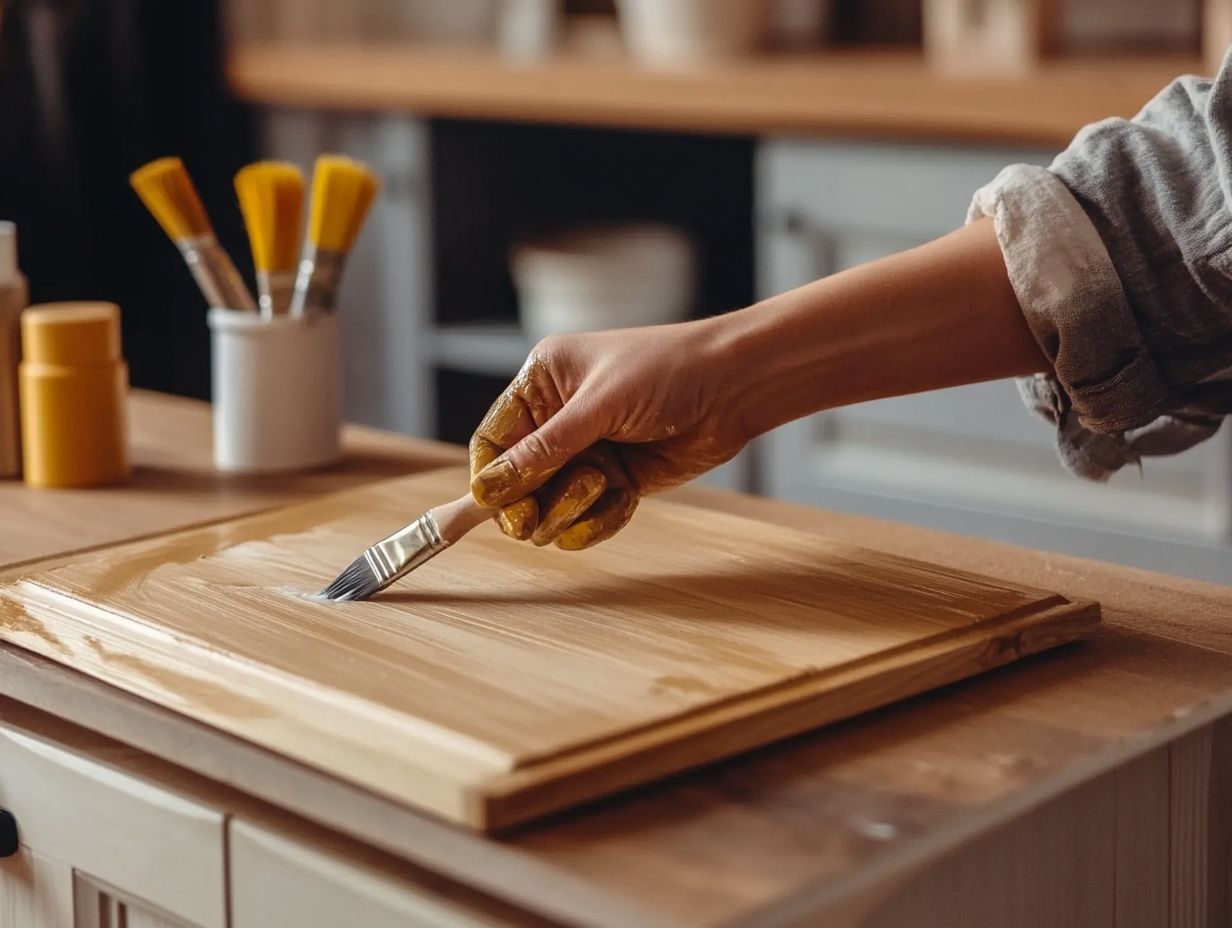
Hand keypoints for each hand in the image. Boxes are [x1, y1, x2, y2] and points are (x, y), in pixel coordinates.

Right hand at [469, 320, 749, 549]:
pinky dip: (600, 520)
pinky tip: (625, 500)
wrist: (735, 387)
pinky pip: (586, 520)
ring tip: (604, 483)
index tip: (496, 507)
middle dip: (530, 502)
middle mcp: (558, 419)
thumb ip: (543, 451)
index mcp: (543, 384)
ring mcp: (587, 453)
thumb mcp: (599, 407)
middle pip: (514, 483)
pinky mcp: (616, 482)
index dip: (490, 478)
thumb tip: (488, 489)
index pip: (492, 440)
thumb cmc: (668, 372)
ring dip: (571, 507)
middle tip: (538, 522)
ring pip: (549, 507)